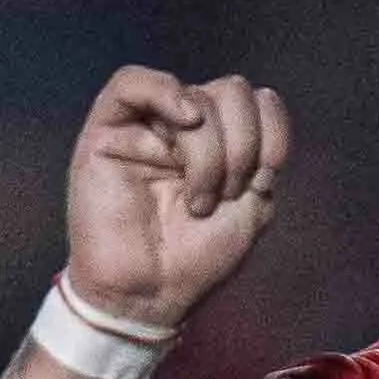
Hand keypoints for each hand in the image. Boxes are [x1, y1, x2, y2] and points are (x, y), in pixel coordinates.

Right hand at [57, 66, 289, 338]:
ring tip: (199, 200)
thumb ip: (263, 155)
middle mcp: (184, 127)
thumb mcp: (253, 208)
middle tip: (224, 197)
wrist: (147, 296)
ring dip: (209, 151)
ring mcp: (145, 127)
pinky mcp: (106, 132)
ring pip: (193, 97)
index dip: (272, 131)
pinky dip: (164, 91)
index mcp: (222, 141)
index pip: (258, 100)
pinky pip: (130, 82)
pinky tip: (185, 118)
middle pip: (230, 93)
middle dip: (241, 148)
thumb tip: (260, 101)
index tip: (266, 177)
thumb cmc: (194, 259)